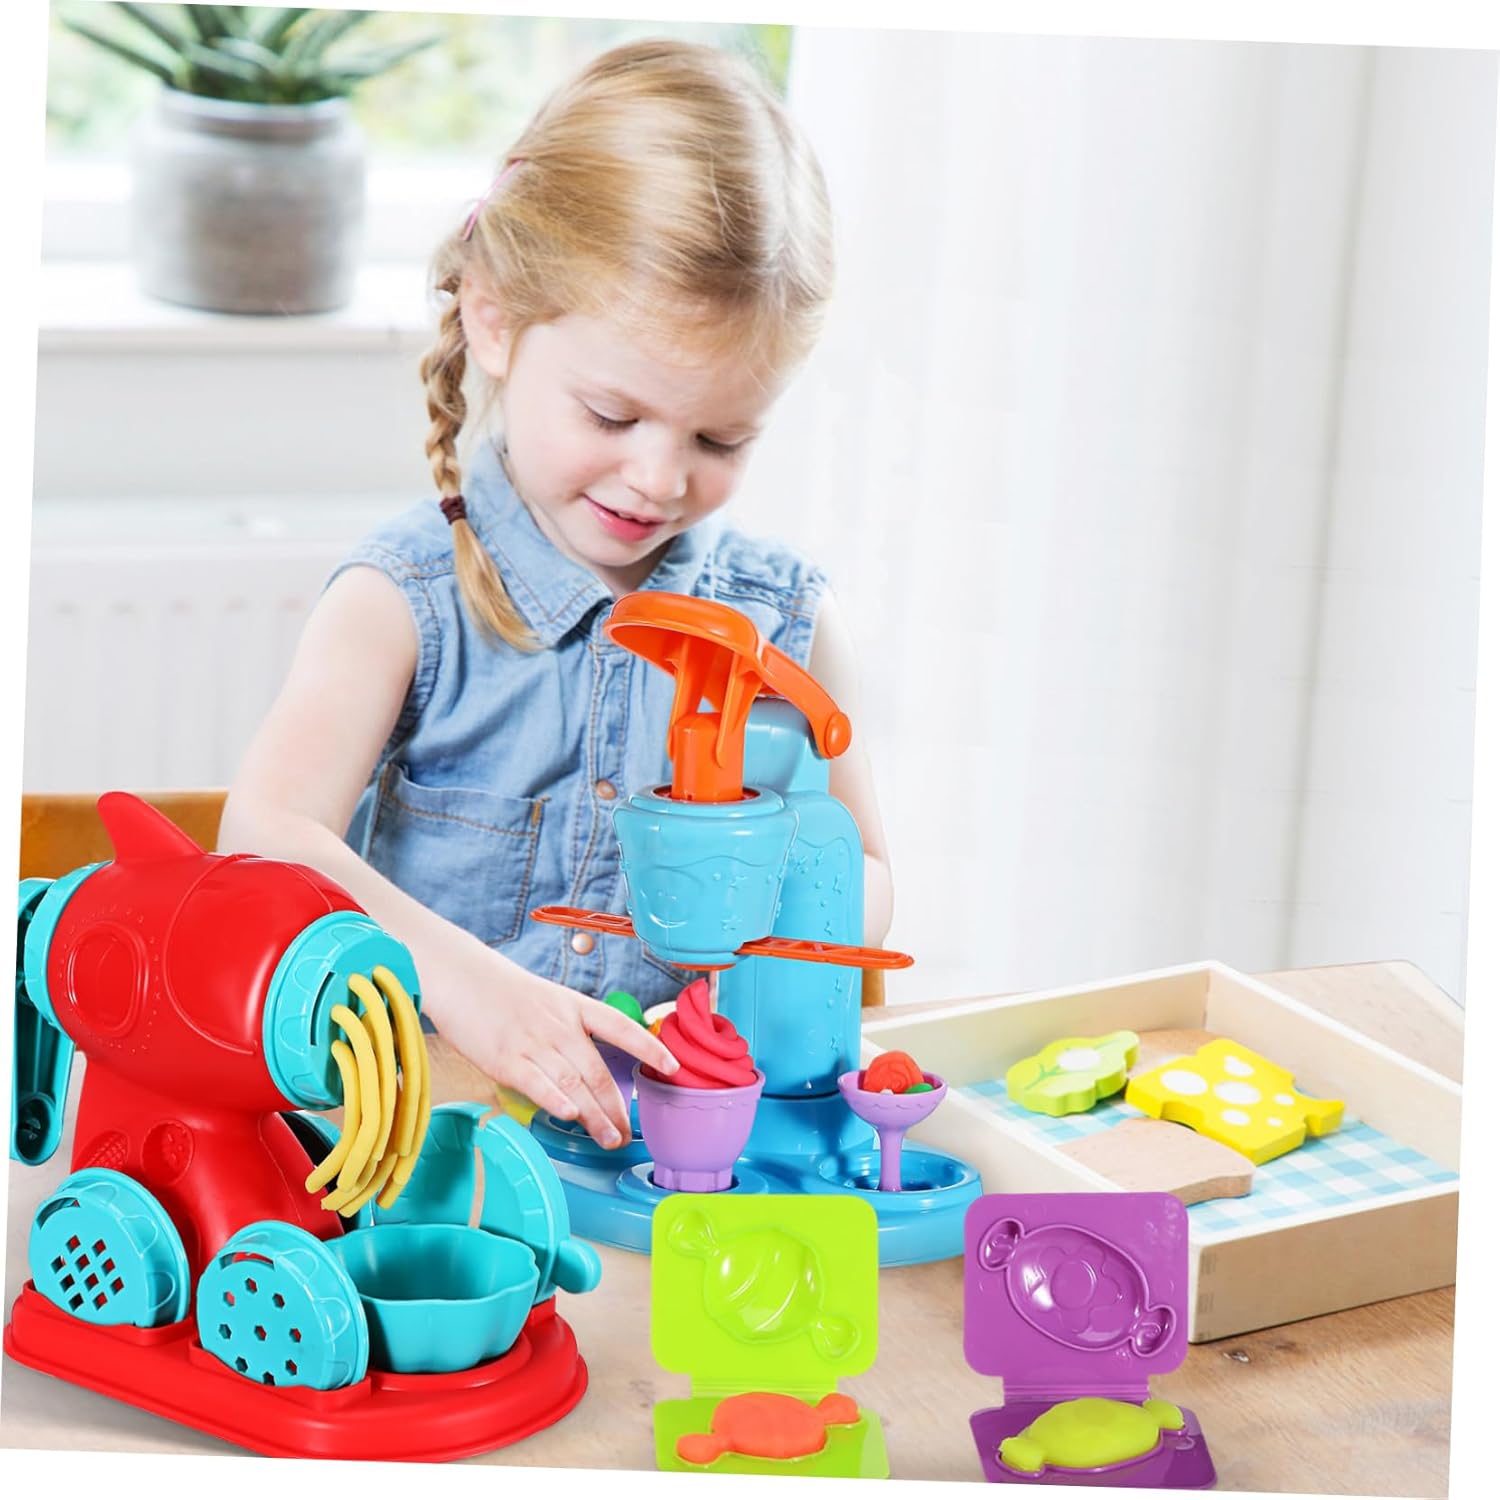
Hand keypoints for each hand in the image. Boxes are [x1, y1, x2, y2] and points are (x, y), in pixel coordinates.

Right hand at [428, 949, 678, 1148]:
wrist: (461, 976)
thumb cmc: (502, 993)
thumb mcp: (547, 1001)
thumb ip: (568, 1032)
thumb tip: (585, 1074)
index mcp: (574, 1007)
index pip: (620, 1027)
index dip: (648, 1046)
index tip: (672, 1066)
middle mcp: (560, 1025)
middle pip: (597, 1071)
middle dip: (616, 1107)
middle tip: (625, 1133)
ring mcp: (533, 1042)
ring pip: (573, 1084)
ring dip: (595, 1116)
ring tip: (608, 1138)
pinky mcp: (505, 1058)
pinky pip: (537, 1083)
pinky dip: (556, 1101)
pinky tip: (570, 1116)